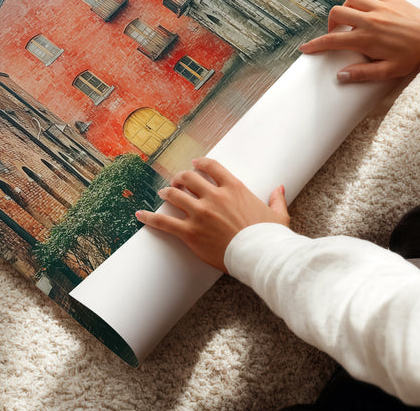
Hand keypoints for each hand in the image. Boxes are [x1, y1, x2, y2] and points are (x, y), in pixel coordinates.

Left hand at [135, 157, 288, 272]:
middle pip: (189, 178)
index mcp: (234, 188)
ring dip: (167, 192)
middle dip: (180, 178)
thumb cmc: (270, 237)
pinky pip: (164, 222)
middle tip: (177, 181)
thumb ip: (276, 199)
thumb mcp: (277, 215)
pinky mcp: (190, 232)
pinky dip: (150, 217)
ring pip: (175, 195)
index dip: (200, 164)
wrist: (260, 256)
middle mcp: (214, 196)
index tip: (194, 164)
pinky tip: (139, 214)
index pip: (211, 167)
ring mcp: (200, 213)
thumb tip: (280, 188)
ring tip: (162, 193)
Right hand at [299, 0, 419, 82]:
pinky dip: (364, 3)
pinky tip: (370, 12)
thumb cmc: (413, 56)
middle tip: (336, 33)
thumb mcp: (388, 71)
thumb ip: (363, 73)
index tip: (305, 48)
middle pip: (336, 14)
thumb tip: (340, 75)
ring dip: (346, 10)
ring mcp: (379, 6)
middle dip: (330, 24)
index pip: (332, 41)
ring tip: (352, 21)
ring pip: (350, 0)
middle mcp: (369, 19)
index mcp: (366, 38)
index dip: (315, 45)